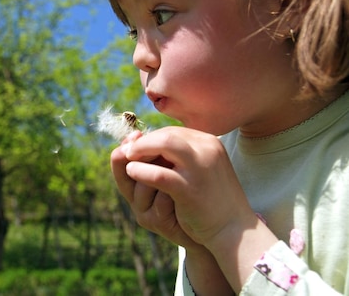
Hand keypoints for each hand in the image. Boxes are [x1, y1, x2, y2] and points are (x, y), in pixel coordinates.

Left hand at [119, 126, 255, 247]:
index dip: (150, 139)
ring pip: (164, 144)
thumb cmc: (210, 201)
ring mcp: (200, 168)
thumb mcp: (196, 171)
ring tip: (127, 159)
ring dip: (140, 150)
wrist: (235, 231)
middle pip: (166, 134)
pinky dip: (141, 171)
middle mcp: (207, 149)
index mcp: (209, 143)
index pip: (172, 132)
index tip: (135, 148)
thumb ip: (176, 157)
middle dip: (142, 142)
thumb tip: (142, 143)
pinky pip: (159, 174)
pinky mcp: (191, 189)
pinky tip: (131, 172)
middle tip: (127, 151)